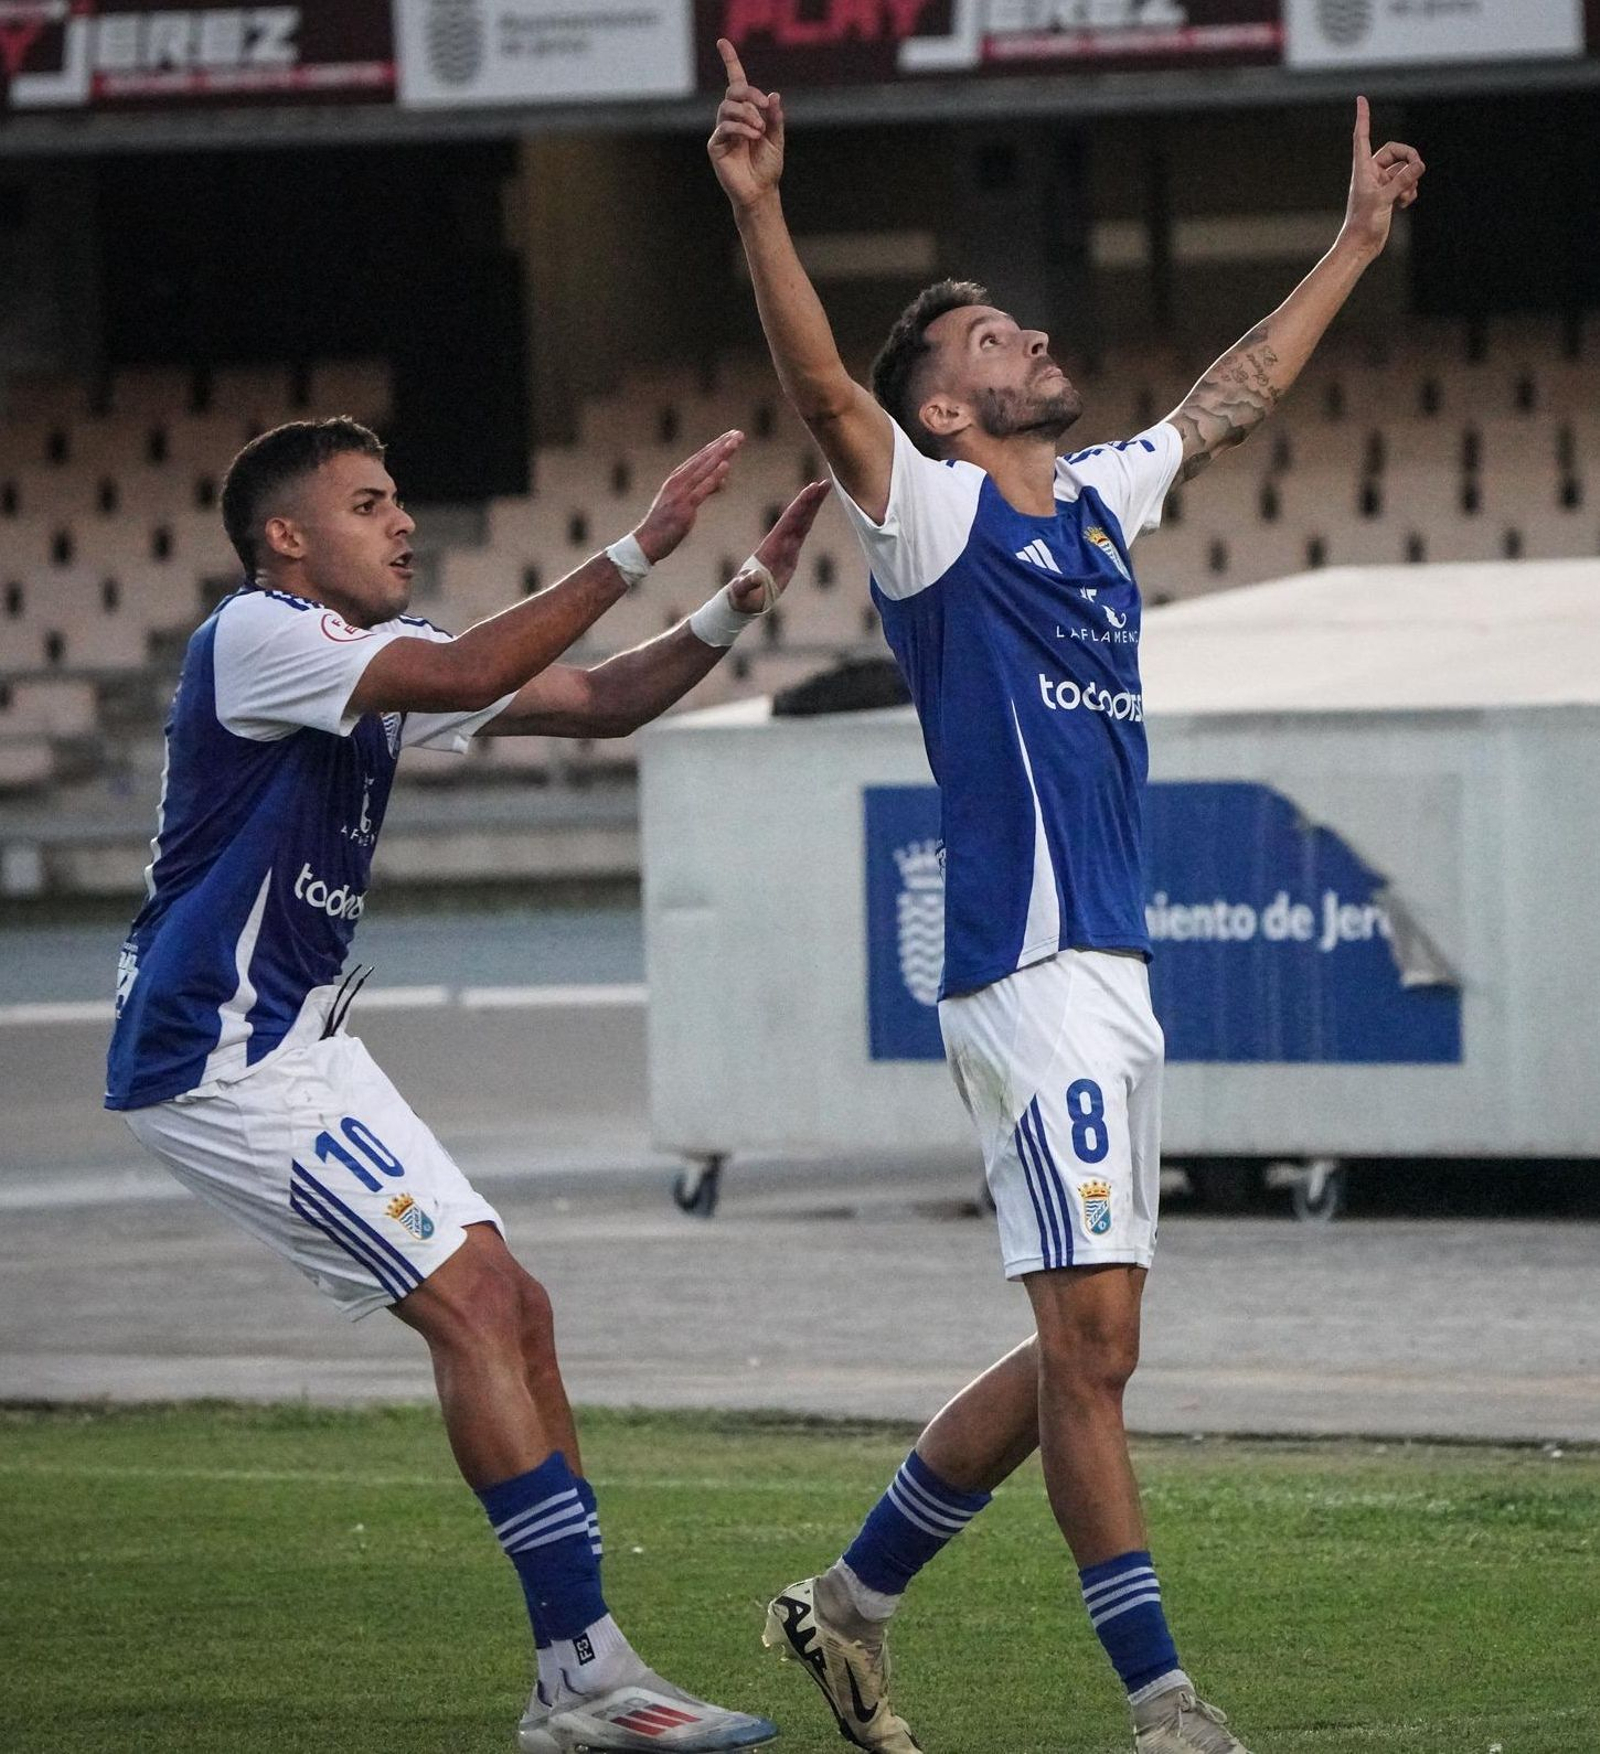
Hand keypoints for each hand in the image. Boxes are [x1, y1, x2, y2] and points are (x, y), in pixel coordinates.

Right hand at [632, 430, 743, 563]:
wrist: (647, 541)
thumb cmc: (666, 523)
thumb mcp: (685, 502)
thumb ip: (704, 489)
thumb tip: (723, 481)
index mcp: (677, 478)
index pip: (700, 457)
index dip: (717, 445)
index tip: (732, 434)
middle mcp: (678, 481)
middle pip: (704, 459)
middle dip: (723, 445)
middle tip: (739, 433)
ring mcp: (680, 493)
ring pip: (704, 469)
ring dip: (721, 454)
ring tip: (735, 442)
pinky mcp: (684, 508)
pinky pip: (702, 489)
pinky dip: (714, 476)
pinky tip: (726, 465)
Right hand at [707, 37, 784, 212]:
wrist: (760, 192)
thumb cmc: (767, 167)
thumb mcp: (777, 139)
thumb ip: (775, 118)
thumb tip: (774, 95)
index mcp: (746, 113)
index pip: (735, 82)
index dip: (729, 61)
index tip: (722, 42)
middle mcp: (732, 118)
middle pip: (734, 91)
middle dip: (750, 95)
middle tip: (766, 109)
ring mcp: (722, 131)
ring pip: (728, 107)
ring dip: (747, 114)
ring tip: (759, 129)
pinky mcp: (715, 146)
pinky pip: (724, 126)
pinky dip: (740, 127)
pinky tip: (752, 136)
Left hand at [728, 481, 830, 611]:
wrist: (743, 600)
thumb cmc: (742, 596)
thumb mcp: (742, 591)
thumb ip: (746, 584)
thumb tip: (753, 578)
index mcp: (771, 547)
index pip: (788, 521)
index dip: (800, 505)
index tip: (810, 490)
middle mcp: (779, 543)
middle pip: (798, 516)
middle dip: (811, 500)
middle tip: (824, 483)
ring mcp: (785, 547)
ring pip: (802, 521)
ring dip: (813, 505)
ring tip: (824, 487)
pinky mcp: (790, 554)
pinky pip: (802, 532)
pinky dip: (809, 518)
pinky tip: (816, 508)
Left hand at [1340, 95, 1424, 258]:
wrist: (1361, 246)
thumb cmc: (1364, 224)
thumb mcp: (1385, 199)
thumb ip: (1403, 181)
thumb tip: (1419, 165)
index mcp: (1363, 170)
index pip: (1362, 137)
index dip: (1363, 118)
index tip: (1361, 99)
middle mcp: (1370, 174)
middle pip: (1395, 152)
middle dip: (1409, 159)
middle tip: (1418, 170)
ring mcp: (1379, 184)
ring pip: (1403, 169)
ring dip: (1410, 179)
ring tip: (1407, 195)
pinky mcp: (1387, 195)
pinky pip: (1404, 183)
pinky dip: (1409, 189)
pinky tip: (1406, 202)